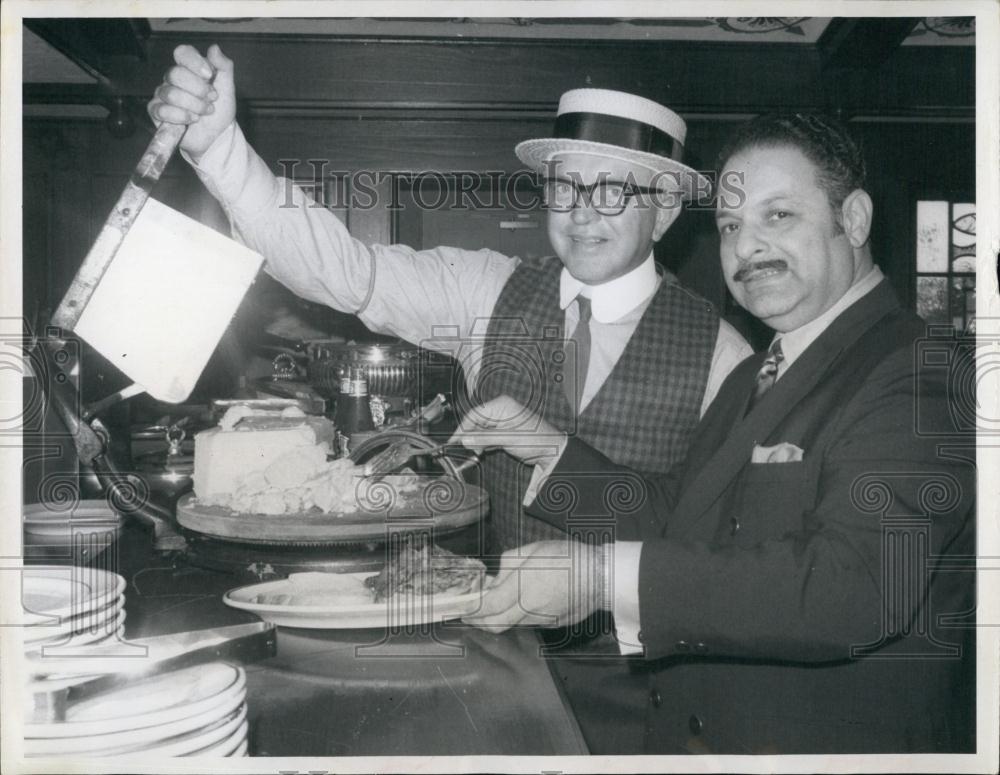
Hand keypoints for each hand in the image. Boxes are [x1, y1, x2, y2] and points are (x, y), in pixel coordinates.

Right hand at [147, 44, 235, 159]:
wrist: (216, 137)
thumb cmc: (219, 111)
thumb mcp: (227, 89)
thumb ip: (224, 67)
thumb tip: (214, 48)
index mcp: (189, 68)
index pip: (182, 53)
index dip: (195, 62)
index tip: (209, 76)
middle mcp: (172, 78)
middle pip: (176, 73)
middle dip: (198, 90)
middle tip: (211, 100)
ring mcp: (162, 94)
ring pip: (171, 93)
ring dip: (194, 106)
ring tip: (205, 112)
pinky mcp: (156, 112)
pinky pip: (162, 110)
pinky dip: (181, 117)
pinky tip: (192, 120)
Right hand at [449, 395, 566, 466]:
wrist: (552, 452)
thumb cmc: (538, 440)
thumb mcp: (508, 439)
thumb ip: (485, 438)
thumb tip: (465, 439)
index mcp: (502, 406)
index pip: (475, 414)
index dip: (463, 427)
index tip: (454, 440)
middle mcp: (501, 412)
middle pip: (476, 422)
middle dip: (469, 436)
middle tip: (463, 449)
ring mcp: (502, 423)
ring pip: (480, 431)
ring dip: (476, 442)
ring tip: (474, 453)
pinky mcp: (504, 434)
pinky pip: (487, 438)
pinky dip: (482, 445)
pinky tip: (480, 452)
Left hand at [463, 540, 606, 632]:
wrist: (601, 575)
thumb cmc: (568, 556)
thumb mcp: (533, 549)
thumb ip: (508, 564)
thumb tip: (495, 580)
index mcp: (524, 586)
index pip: (489, 607)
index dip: (471, 611)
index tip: (462, 610)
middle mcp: (530, 608)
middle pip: (496, 625)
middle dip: (479, 622)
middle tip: (471, 615)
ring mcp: (543, 620)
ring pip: (512, 626)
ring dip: (500, 618)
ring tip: (498, 604)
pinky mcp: (554, 625)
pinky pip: (530, 624)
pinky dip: (520, 617)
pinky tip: (525, 604)